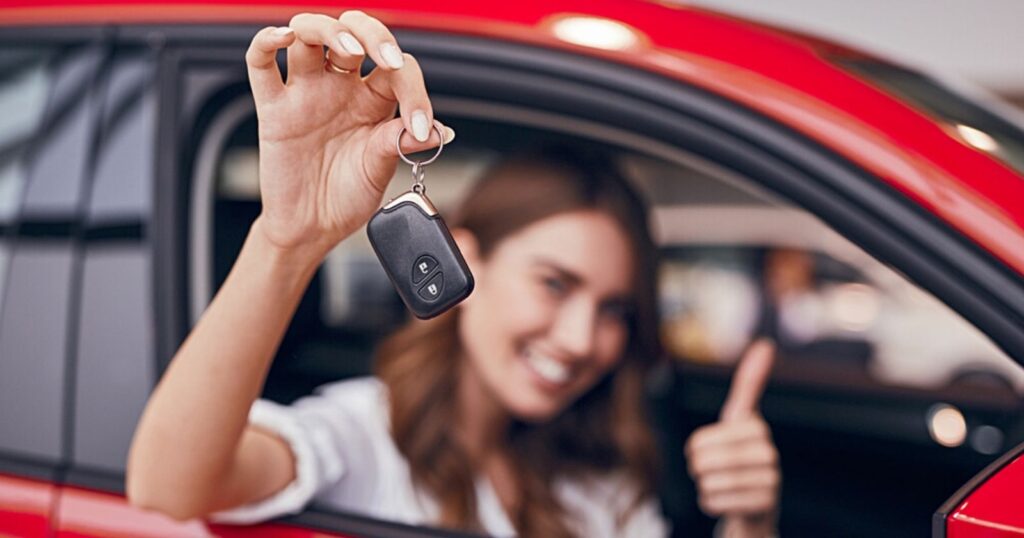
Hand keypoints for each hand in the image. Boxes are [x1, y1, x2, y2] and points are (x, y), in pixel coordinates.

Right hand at [245, 11, 452, 258]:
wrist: (312, 228)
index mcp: (375, 99)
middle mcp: (341, 86)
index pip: (397, 69)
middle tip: (387, 60)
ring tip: (349, 50)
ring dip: (330, 31)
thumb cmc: (346, 197)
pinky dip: (266, 41)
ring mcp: (306, 92)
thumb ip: (401, 143)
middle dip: (374, 34)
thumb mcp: (381, 169)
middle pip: (354, 31)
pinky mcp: (273, 107)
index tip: (419, 127)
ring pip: (309, 34)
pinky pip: (261, 63)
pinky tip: (283, 37)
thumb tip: (440, 130)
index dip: (414, 90)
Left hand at [685, 339, 780, 536]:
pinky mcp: (765, 505)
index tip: (708, 450)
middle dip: (698, 468)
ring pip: (707, 482)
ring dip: (705, 486)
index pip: (699, 440)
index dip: (695, 448)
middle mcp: (768, 452)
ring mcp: (770, 480)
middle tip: (711, 470)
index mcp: (756, 427)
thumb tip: (766, 345)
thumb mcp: (741, 417)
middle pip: (702, 460)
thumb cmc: (744, 453)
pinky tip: (727, 500)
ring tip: (721, 484)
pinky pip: (714, 501)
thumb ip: (750, 383)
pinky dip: (711, 503)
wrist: (757, 502)